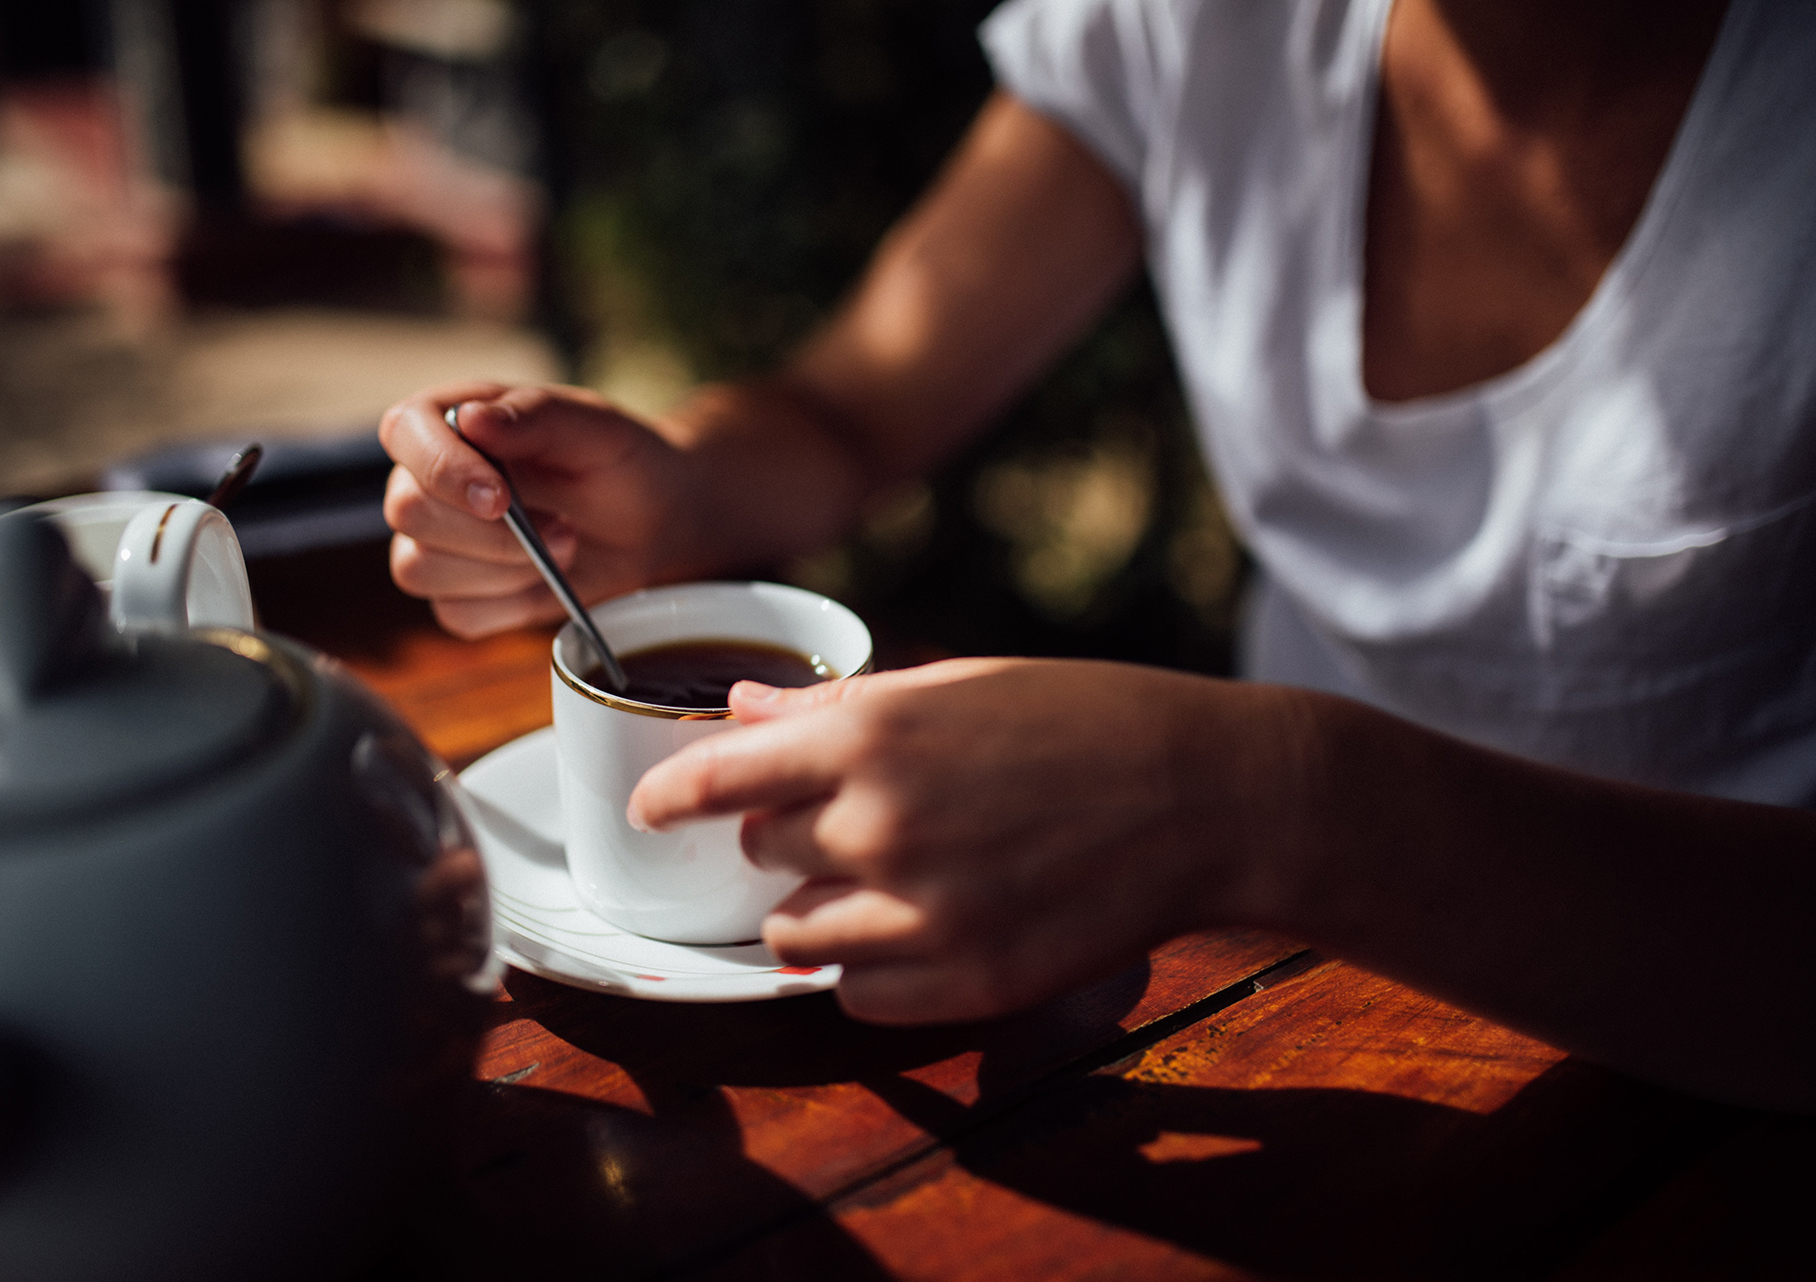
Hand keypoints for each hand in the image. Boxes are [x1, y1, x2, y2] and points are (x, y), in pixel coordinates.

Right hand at [379, 381, 689, 637]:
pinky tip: (545, 582)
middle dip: (491, 533)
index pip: (405, 433)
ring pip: (419, 569)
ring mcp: (435, 539)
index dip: (443, 470)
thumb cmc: (617, 460)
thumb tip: (470, 418)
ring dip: (502, 571)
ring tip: (562, 547)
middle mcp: (427, 478)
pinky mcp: (457, 593)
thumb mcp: (594, 427)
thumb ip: (535, 416)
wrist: (652, 520)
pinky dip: (508, 606)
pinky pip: (455, 614)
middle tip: (562, 527)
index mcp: (448, 419)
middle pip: (408, 512)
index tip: (501, 498)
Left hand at [628, 658, 1297, 1023]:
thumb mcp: (960, 685)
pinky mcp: (969, 982)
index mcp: (875, 734)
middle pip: (760, 853)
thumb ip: (840, 707)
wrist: (1207, 795)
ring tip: (884, 881)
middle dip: (785, 837)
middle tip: (851, 820)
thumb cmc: (1087, 720)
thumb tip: (744, 709)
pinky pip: (860, 995)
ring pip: (796, 935)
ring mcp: (925, 912)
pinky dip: (872, 968)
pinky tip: (922, 929)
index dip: (672, 794)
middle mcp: (883, 824)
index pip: (720, 775)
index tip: (651, 808)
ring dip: (818, 909)